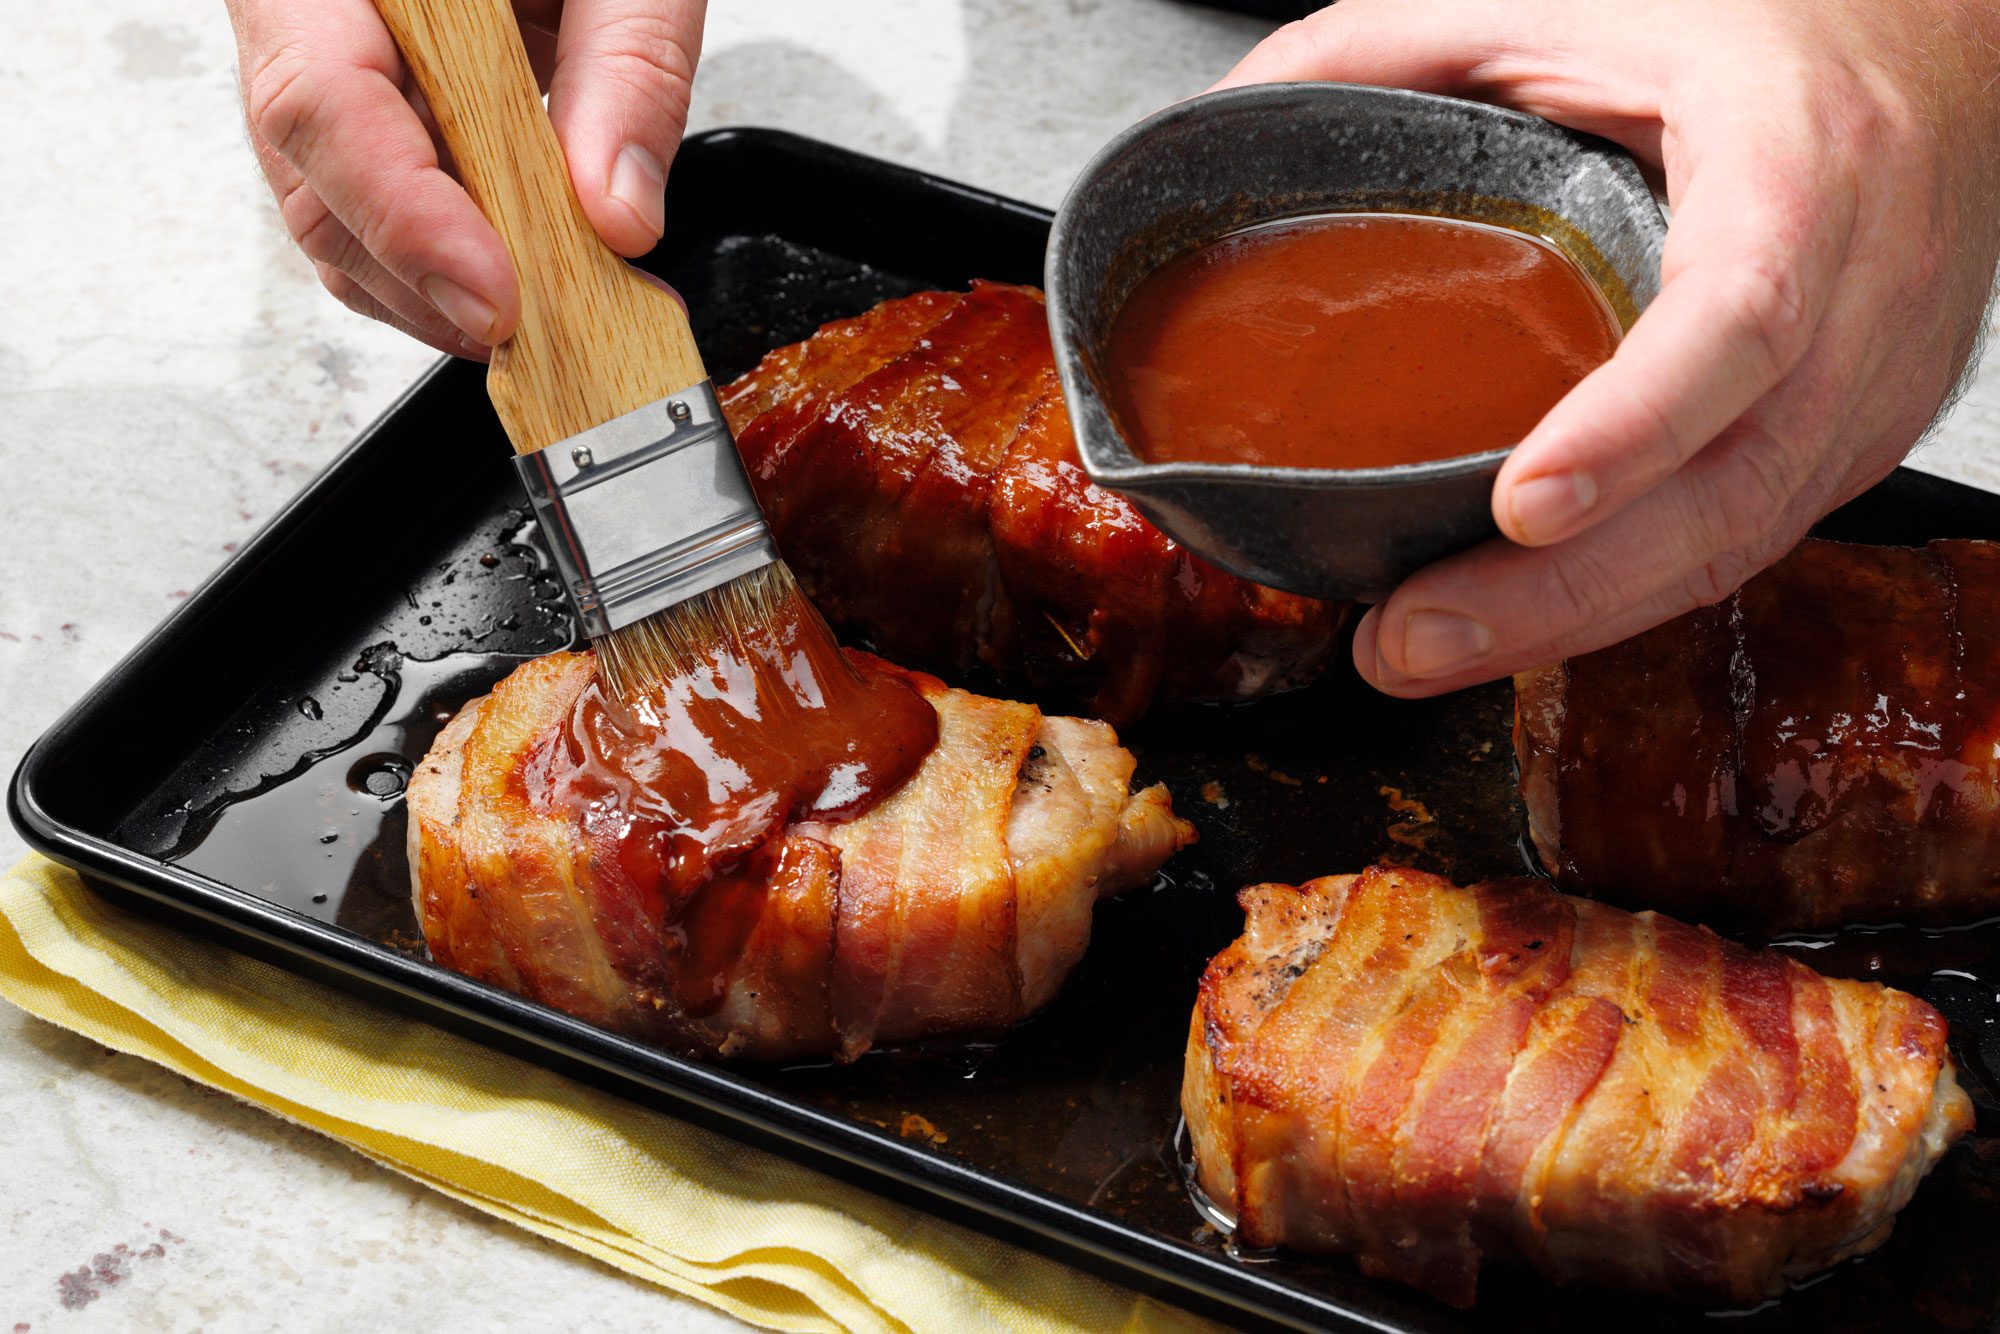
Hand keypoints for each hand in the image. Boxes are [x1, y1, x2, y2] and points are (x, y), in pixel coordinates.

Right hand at [225, 0, 704, 357]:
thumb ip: (629, 66)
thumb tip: (619, 212)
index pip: (323, 103)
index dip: (409, 221)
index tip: (499, 297)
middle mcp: (303, 9)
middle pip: (319, 183)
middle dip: (431, 282)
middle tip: (549, 336)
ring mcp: (328, 57)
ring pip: (342, 211)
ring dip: (444, 289)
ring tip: (562, 317)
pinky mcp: (373, 97)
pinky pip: (384, 197)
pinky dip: (457, 258)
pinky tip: (538, 279)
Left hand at [1217, 0, 1999, 695]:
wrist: (1936, 39)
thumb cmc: (1761, 18)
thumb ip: (1396, 46)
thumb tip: (1233, 113)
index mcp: (1799, 156)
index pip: (1744, 312)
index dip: (1637, 424)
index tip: (1520, 506)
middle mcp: (1867, 285)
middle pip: (1733, 484)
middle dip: (1564, 593)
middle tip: (1409, 638)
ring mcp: (1878, 377)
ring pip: (1742, 540)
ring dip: (1581, 621)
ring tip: (1427, 649)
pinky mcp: (1860, 433)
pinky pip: (1751, 538)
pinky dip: (1632, 592)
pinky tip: (1525, 620)